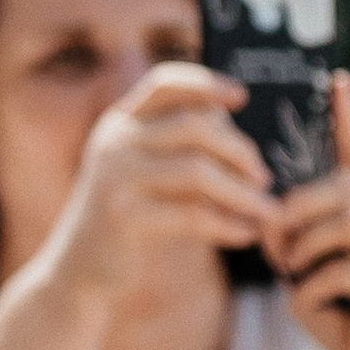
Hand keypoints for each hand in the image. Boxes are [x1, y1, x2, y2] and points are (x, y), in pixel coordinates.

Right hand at [42, 65, 274, 310]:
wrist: (81, 266)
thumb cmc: (130, 216)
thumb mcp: (145, 172)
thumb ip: (180, 149)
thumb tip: (242, 141)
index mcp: (123, 122)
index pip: (164, 84)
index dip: (205, 83)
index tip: (242, 96)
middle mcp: (116, 142)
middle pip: (194, 126)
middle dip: (239, 151)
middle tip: (263, 177)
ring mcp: (117, 178)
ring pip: (197, 171)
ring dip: (242, 193)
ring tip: (268, 211)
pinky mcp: (125, 217)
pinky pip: (191, 215)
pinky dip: (226, 225)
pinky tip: (245, 235)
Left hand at [270, 74, 349, 349]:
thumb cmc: (346, 317)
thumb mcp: (310, 269)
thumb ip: (293, 236)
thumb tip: (267, 218)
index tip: (336, 78)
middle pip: (340, 188)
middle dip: (296, 214)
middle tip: (277, 249)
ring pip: (340, 222)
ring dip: (302, 251)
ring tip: (295, 279)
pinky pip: (338, 270)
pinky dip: (311, 292)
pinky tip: (314, 310)